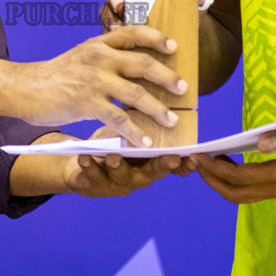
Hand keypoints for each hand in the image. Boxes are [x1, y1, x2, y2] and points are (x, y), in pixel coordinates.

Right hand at [15, 25, 187, 146]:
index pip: (133, 33)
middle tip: (183, 89)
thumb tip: (136, 65)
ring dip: (158, 109)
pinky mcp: (87, 102)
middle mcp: (99, 57)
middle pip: (142, 63)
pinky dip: (134, 131)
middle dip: (167, 77)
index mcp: (99, 44)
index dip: (156, 38)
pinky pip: (118, 119)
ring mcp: (94, 80)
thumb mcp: (82, 56)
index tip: (174, 47)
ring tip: (171, 121)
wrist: (26, 88)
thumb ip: (105, 56)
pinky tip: (144, 141)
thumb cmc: (57, 75)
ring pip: (136, 94)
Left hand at [64, 127, 190, 197]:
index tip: (197, 155)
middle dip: (163, 165)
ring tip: (114, 157)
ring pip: (121, 176)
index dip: (186, 163)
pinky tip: (85, 157)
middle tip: (173, 158)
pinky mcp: (94, 185)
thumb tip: (164, 90)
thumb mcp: (131, 131)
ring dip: (119, 167)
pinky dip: (90, 167)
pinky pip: (92, 177)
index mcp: (151, 162)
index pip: (174, 165)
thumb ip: (146, 122)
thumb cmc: (112, 142)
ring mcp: (117, 183)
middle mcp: (138, 175)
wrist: (79, 161)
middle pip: (154, 172)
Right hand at [99, 0, 209, 30]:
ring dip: (111, 17)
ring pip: (105, 10)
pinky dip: (114, 34)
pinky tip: (121, 39)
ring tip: (121, 25)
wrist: (181, 28)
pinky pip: (109, 31)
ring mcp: (116, 11)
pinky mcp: (116, 29)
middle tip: (121, 4)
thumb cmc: (180, 4)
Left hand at [191, 124, 275, 202]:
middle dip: (211, 179)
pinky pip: (251, 191)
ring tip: (207, 163)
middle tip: (195, 161)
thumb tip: (258, 140)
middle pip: (235, 193)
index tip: (198, 156)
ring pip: (242, 196)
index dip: (215, 168)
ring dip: (221, 182)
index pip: (239, 177)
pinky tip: (229, 164)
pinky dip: (234, 181)